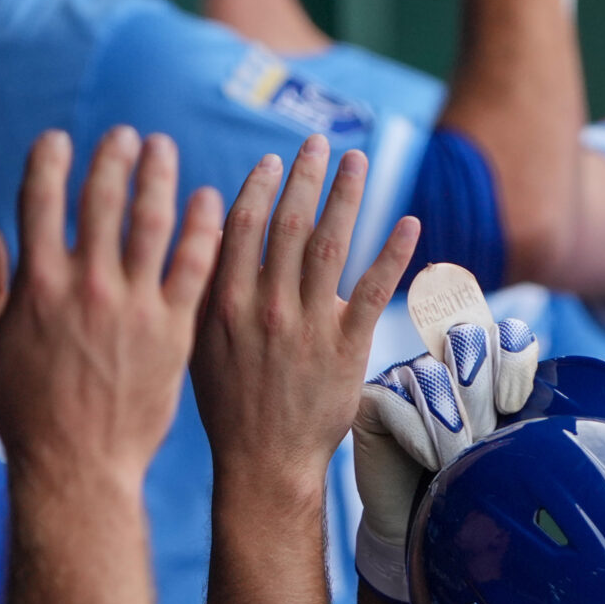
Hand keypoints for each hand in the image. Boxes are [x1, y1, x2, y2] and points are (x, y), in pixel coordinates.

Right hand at [0, 128, 221, 489]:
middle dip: (114, 159)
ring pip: (154, 223)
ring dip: (161, 179)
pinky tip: (211, 202)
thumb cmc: (26, 410)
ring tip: (166, 151)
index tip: (60, 138)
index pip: (40, 202)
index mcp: (36, 285)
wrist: (80, 463)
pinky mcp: (176, 330)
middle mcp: (88, 286)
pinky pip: (196, 267)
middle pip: (103, 202)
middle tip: (128, 135)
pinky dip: (203, 228)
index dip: (49, 162)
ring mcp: (136, 307)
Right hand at [195, 138, 421, 495]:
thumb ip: (202, 292)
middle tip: (320, 141)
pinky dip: (391, 255)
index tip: (274, 160)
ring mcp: (308, 325)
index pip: (241, 229)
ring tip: (357, 161)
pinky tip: (408, 223)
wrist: (263, 462)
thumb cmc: (228, 405)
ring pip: (330, 247)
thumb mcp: (196, 344)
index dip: (260, 190)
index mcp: (224, 302)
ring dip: (346, 199)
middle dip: (305, 178)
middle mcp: (266, 306)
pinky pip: (373, 291)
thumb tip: (204, 237)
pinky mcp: (346, 347)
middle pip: (289, 227)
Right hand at [352, 264, 539, 601]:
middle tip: (481, 437)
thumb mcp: (512, 447)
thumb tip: (562, 400)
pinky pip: (396, 401)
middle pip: (467, 338)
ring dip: (451, 424)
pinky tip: (427, 460)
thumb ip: (531, 415)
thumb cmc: (476, 484)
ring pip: (431, 374)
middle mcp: (443, 358)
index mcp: (486, 362)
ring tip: (455, 459)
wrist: (427, 524)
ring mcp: (405, 376)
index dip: (512, 361)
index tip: (513, 406)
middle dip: (480, 393)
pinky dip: (418, 434)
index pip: (505, 331)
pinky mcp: (372, 400)